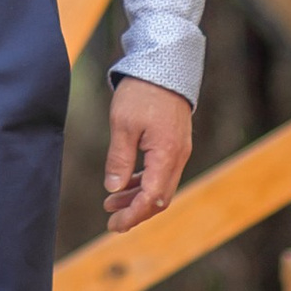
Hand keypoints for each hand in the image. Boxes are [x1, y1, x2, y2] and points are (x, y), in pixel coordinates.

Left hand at [103, 77, 192, 233]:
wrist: (164, 66)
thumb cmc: (142, 92)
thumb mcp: (123, 125)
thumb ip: (119, 159)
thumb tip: (113, 189)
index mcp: (166, 154)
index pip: (151, 197)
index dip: (133, 215)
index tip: (114, 225)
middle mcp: (178, 157)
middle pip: (159, 198)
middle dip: (135, 212)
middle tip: (111, 222)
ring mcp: (179, 151)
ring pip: (161, 187)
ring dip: (137, 198)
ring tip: (110, 204)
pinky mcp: (175, 145)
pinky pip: (162, 173)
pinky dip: (144, 183)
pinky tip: (125, 185)